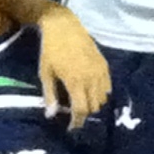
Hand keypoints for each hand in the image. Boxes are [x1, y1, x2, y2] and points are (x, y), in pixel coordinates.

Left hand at [35, 12, 111, 129]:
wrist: (64, 26)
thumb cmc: (50, 50)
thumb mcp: (45, 73)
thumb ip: (50, 95)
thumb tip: (51, 115)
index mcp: (76, 82)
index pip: (81, 110)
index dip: (77, 122)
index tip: (71, 128)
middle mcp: (92, 79)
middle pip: (94, 107)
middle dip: (84, 113)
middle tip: (74, 113)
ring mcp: (100, 72)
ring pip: (103, 98)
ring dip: (93, 104)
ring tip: (82, 102)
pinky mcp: (105, 65)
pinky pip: (108, 86)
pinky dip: (101, 93)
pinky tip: (91, 91)